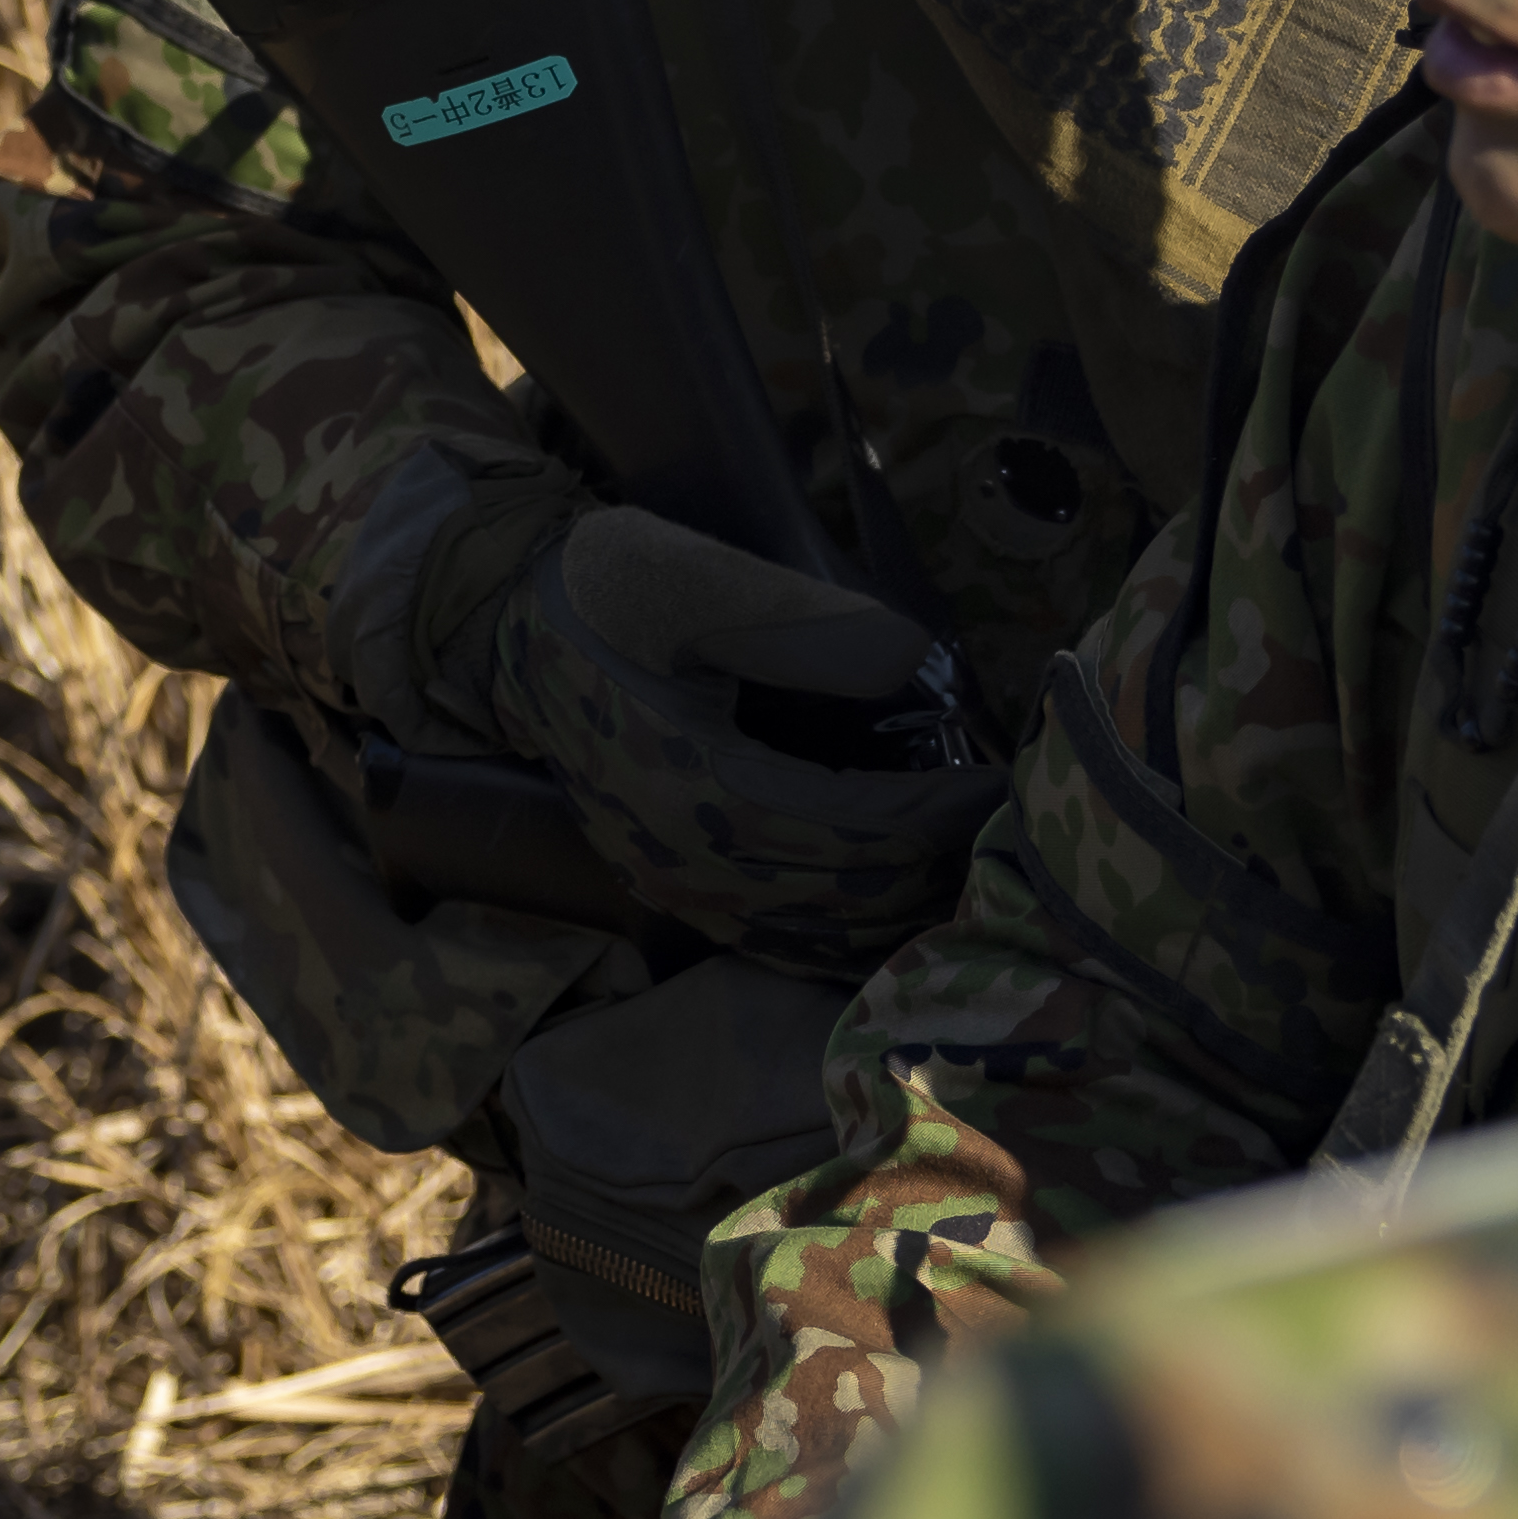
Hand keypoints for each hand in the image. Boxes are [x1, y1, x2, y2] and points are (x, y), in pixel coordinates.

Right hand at [464, 500, 991, 969]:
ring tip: (968, 874)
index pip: (854, 831)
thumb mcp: (691, 577)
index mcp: (698, 788)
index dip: (938, 817)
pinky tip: (895, 917)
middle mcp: (687, 859)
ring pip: (816, 934)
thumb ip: (802, 622)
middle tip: (1010, 834)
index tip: (1001, 787)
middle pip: (847, 897)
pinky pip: (776, 941)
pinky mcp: (670, 885)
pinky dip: (846, 936)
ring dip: (898, 914)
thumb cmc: (604, 594)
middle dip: (935, 869)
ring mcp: (674, 883)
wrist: (506, 632)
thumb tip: (912, 664)